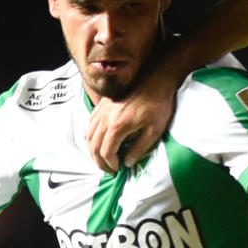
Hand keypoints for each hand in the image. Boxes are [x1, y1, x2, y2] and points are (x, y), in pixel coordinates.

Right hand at [88, 57, 183, 171]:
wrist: (157, 78)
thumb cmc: (158, 104)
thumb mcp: (154, 131)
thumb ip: (139, 149)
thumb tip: (128, 162)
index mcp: (117, 126)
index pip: (106, 152)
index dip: (110, 164)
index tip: (118, 169)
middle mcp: (105, 118)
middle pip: (93, 145)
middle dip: (99, 160)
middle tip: (108, 169)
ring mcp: (103, 109)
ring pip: (89, 133)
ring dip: (93, 148)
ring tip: (102, 157)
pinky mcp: (104, 102)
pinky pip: (91, 121)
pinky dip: (92, 134)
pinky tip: (99, 138)